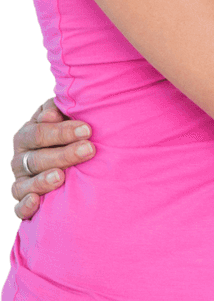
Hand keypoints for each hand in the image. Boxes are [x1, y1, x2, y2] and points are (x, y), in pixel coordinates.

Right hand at [10, 97, 93, 219]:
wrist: (70, 152)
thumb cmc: (70, 130)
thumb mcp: (63, 115)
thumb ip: (58, 110)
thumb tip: (50, 115)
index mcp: (27, 135)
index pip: (40, 133)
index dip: (62, 132)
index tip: (88, 130)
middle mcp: (20, 159)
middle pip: (37, 159)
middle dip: (64, 155)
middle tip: (88, 150)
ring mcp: (21, 181)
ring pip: (26, 184)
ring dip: (43, 181)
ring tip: (60, 177)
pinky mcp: (23, 202)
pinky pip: (18, 208)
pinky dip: (24, 207)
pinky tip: (36, 201)